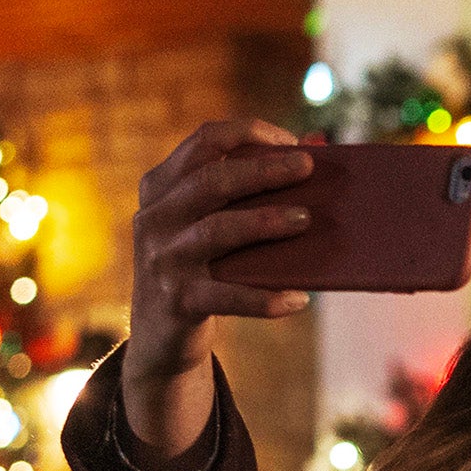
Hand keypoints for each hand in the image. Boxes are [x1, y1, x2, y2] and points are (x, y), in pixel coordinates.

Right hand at [123, 120, 314, 464]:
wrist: (158, 338)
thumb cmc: (200, 267)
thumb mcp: (207, 223)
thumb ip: (249, 187)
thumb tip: (316, 142)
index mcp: (160, 188)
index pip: (204, 141)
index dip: (248, 132)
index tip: (290, 143)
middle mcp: (155, 219)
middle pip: (212, 181)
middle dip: (263, 171)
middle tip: (306, 168)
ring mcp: (163, 261)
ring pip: (217, 230)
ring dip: (265, 222)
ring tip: (305, 219)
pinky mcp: (177, 302)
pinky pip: (228, 296)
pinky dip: (265, 299)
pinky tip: (298, 299)